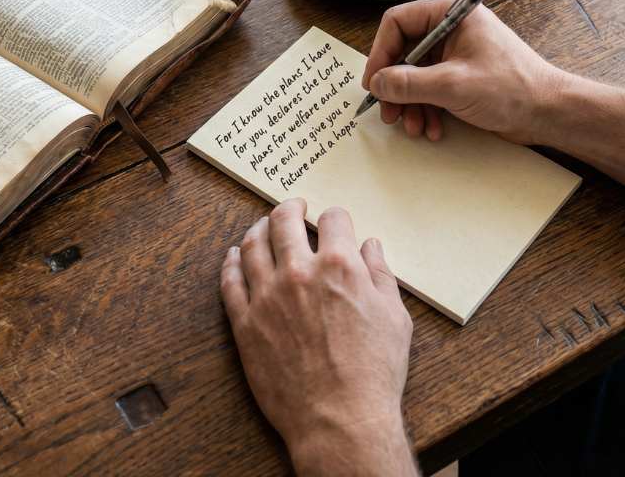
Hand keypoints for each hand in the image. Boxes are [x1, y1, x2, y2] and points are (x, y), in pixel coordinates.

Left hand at [220, 199, 415, 476]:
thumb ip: (380, 275)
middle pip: (285, 221)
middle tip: (293, 207)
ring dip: (258, 228)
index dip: (336, 218)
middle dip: (291, 208)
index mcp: (339, 266)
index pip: (334, 220)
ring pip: (253, 245)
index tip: (334, 222)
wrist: (339, 419)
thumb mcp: (394, 318)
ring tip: (262, 226)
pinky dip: (232, 262)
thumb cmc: (373, 373)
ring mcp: (267, 296)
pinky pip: (230, 281)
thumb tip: (370, 247)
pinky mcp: (245, 322)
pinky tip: (236, 256)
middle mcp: (299, 272)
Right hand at [362, 0, 567, 143]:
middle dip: (395, 86)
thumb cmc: (514, 88)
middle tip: (389, 111)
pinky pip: (429, 90)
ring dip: (410, 104)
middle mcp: (451, 28)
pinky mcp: (459, 76)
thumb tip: (378, 84)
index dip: (381, 53)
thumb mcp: (453, 85)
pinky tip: (432, 127)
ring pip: (413, 75)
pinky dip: (426, 110)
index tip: (375, 82)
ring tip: (414, 125)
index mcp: (452, 13)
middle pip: (402, 52)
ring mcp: (455, 53)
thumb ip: (409, 83)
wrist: (548, 113)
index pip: (397, 23)